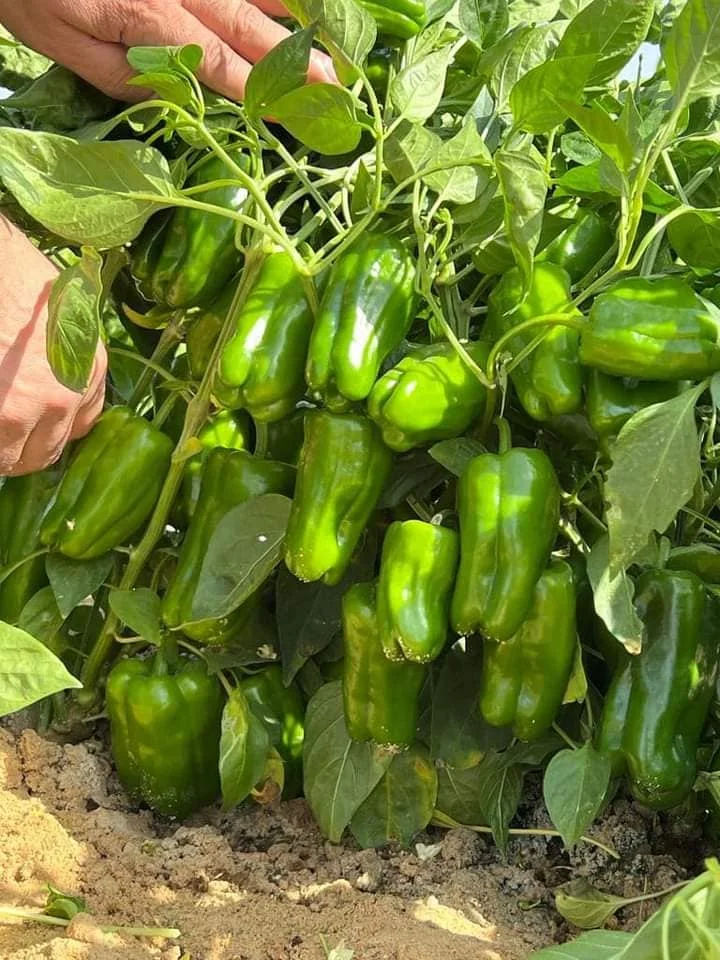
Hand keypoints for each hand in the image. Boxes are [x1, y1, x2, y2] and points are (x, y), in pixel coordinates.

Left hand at [0, 0, 336, 101]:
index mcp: (142, 11)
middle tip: (332, 83)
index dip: (254, 90)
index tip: (289, 114)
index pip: (212, 60)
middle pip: (241, 20)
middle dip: (289, 57)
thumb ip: (121, 73)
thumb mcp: (58, 42)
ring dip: (290, 11)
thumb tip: (176, 98)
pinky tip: (290, 2)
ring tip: (329, 36)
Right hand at [0, 216, 106, 476]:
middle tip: (6, 439)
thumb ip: (68, 356)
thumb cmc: (17, 275)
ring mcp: (31, 408)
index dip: (55, 428)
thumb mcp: (65, 312)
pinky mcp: (2, 415)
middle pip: (49, 448)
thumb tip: (49, 378)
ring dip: (3, 451)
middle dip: (25, 448)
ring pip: (16, 457)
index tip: (36, 427)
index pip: (82, 423)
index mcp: (92, 368)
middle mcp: (68, 395)